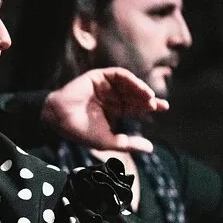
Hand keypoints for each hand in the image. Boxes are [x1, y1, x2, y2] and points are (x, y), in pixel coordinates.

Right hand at [41, 67, 168, 151]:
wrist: (59, 119)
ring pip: (129, 84)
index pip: (135, 107)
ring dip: (141, 89)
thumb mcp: (108, 140)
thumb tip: (151, 148)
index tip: (163, 108)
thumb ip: (128, 143)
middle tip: (161, 104)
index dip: (149, 107)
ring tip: (150, 99)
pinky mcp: (98, 76)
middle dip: (148, 99)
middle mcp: (111, 97)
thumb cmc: (80, 132)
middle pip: (135, 95)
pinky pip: (119, 75)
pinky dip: (131, 80)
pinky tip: (139, 88)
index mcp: (113, 111)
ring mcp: (105, 86)